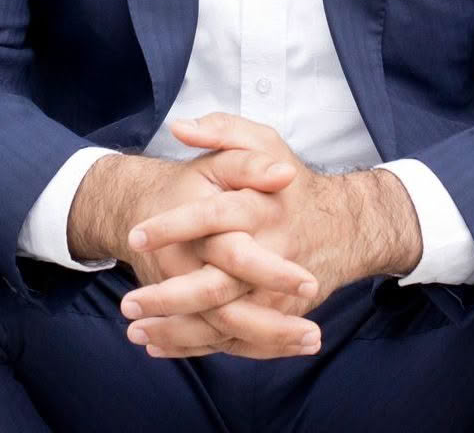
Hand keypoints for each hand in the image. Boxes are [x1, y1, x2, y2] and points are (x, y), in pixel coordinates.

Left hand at [118, 113, 422, 358]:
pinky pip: (235, 339)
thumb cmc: (292, 184)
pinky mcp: (279, 314)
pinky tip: (158, 344)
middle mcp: (271, 252)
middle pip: (218, 283)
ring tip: (135, 330)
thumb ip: (222, 130)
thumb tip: (179, 127)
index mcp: (263, 206)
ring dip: (178, 330)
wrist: (344, 227)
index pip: (216, 216)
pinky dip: (196, 345)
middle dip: (171, 297)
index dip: (176, 226)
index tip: (136, 235)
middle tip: (129, 303)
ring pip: (224, 320)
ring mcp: (277, 291)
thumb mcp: (264, 142)